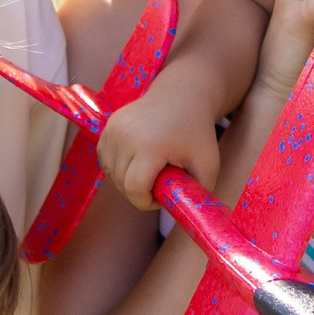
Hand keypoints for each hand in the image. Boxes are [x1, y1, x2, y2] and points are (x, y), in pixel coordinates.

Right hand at [96, 80, 221, 211]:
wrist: (182, 94)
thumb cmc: (198, 132)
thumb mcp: (208, 164)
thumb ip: (199, 195)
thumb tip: (189, 220)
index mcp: (151, 145)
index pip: (134, 188)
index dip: (145, 202)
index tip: (159, 199)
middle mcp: (126, 135)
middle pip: (121, 183)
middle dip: (138, 192)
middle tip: (158, 185)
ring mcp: (114, 128)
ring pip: (110, 173)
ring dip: (127, 180)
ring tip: (149, 171)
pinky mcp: (107, 126)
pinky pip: (105, 160)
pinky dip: (117, 168)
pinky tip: (135, 162)